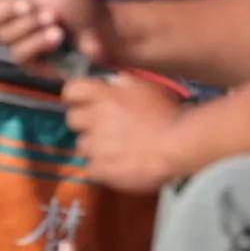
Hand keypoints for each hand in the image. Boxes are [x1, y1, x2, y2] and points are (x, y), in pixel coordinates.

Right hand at [0, 0, 120, 71]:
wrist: (103, 31)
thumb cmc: (80, 1)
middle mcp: (10, 17)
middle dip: (10, 9)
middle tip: (32, 4)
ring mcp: (18, 40)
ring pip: (4, 36)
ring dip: (31, 27)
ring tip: (56, 22)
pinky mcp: (28, 62)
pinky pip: (19, 54)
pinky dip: (39, 43)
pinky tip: (57, 38)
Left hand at [62, 74, 191, 193]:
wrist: (178, 145)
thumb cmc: (167, 114)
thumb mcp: (146, 86)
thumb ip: (123, 82)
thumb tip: (110, 82)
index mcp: (105, 95)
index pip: (72, 89)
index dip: (74, 96)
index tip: (79, 101)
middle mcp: (96, 118)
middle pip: (72, 119)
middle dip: (84, 122)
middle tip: (101, 126)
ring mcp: (98, 145)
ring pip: (82, 145)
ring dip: (94, 146)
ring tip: (114, 148)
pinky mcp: (103, 169)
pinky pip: (91, 168)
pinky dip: (101, 168)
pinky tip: (117, 164)